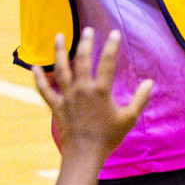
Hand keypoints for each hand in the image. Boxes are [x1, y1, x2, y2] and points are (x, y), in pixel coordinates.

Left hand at [33, 28, 152, 161]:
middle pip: (83, 60)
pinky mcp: (56, 104)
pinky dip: (38, 78)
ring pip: (61, 68)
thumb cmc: (109, 137)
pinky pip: (44, 89)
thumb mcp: (129, 118)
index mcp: (101, 90)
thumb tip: (150, 83)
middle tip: (88, 31)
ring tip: (59, 36)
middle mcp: (82, 88)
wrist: (86, 153)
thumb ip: (140, 99)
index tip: (114, 33)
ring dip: (60, 51)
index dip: (112, 46)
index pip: (108, 62)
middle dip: (86, 43)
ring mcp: (67, 95)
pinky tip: (34, 67)